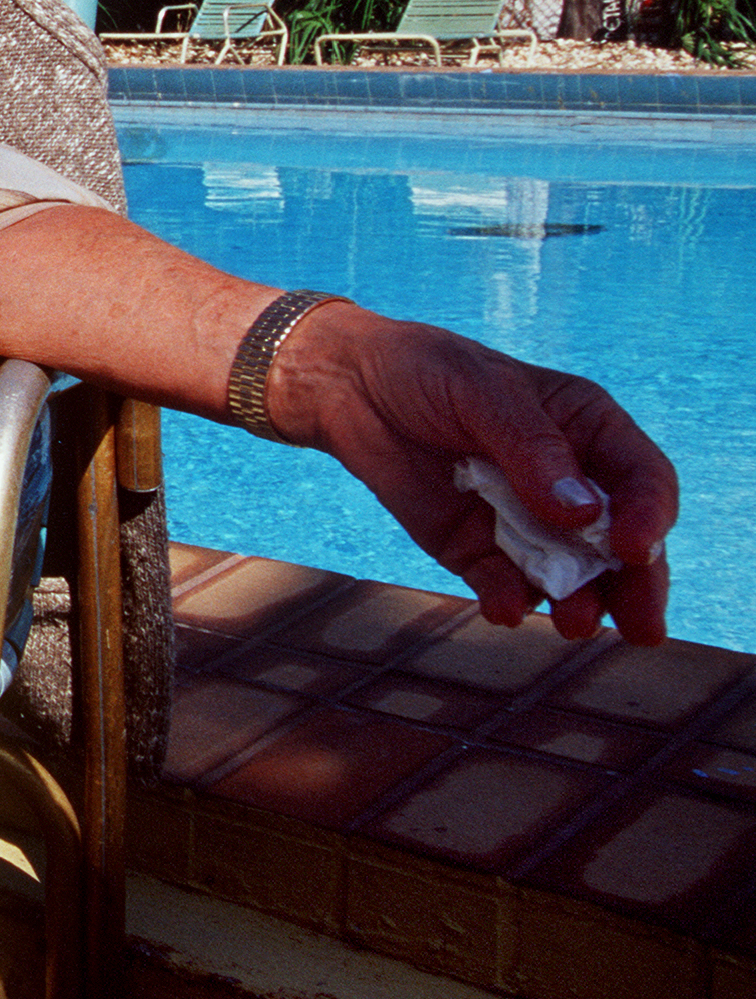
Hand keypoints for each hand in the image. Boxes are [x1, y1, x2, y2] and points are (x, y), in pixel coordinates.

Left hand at [274, 305, 677, 644]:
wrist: (348, 389)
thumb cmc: (427, 371)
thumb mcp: (482, 391)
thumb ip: (531, 448)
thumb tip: (583, 512)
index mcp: (588, 431)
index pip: (642, 479)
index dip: (649, 516)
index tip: (634, 548)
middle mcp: (567, 483)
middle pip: (618, 543)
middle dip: (636, 586)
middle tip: (643, 627)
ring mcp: (523, 521)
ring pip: (567, 573)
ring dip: (576, 600)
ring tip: (572, 620)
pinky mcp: (475, 549)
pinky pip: (503, 584)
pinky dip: (508, 599)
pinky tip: (505, 608)